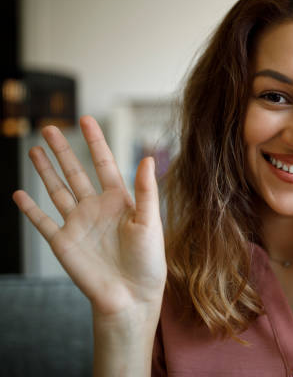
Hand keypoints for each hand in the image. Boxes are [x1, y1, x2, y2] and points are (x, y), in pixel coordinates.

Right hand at [13, 116, 166, 318]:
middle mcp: (96, 208)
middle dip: (63, 150)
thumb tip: (146, 157)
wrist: (131, 295)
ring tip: (35, 150)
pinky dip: (30, 209)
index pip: (103, 163)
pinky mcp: (63, 242)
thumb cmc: (148, 260)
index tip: (86, 119)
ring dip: (45, 171)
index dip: (95, 141)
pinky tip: (20, 194)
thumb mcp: (150, 221)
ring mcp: (77, 224)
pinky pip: (42, 221)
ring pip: (56, 190)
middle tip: (51, 128)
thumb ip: (146, 190)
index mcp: (119, 200)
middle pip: (75, 172)